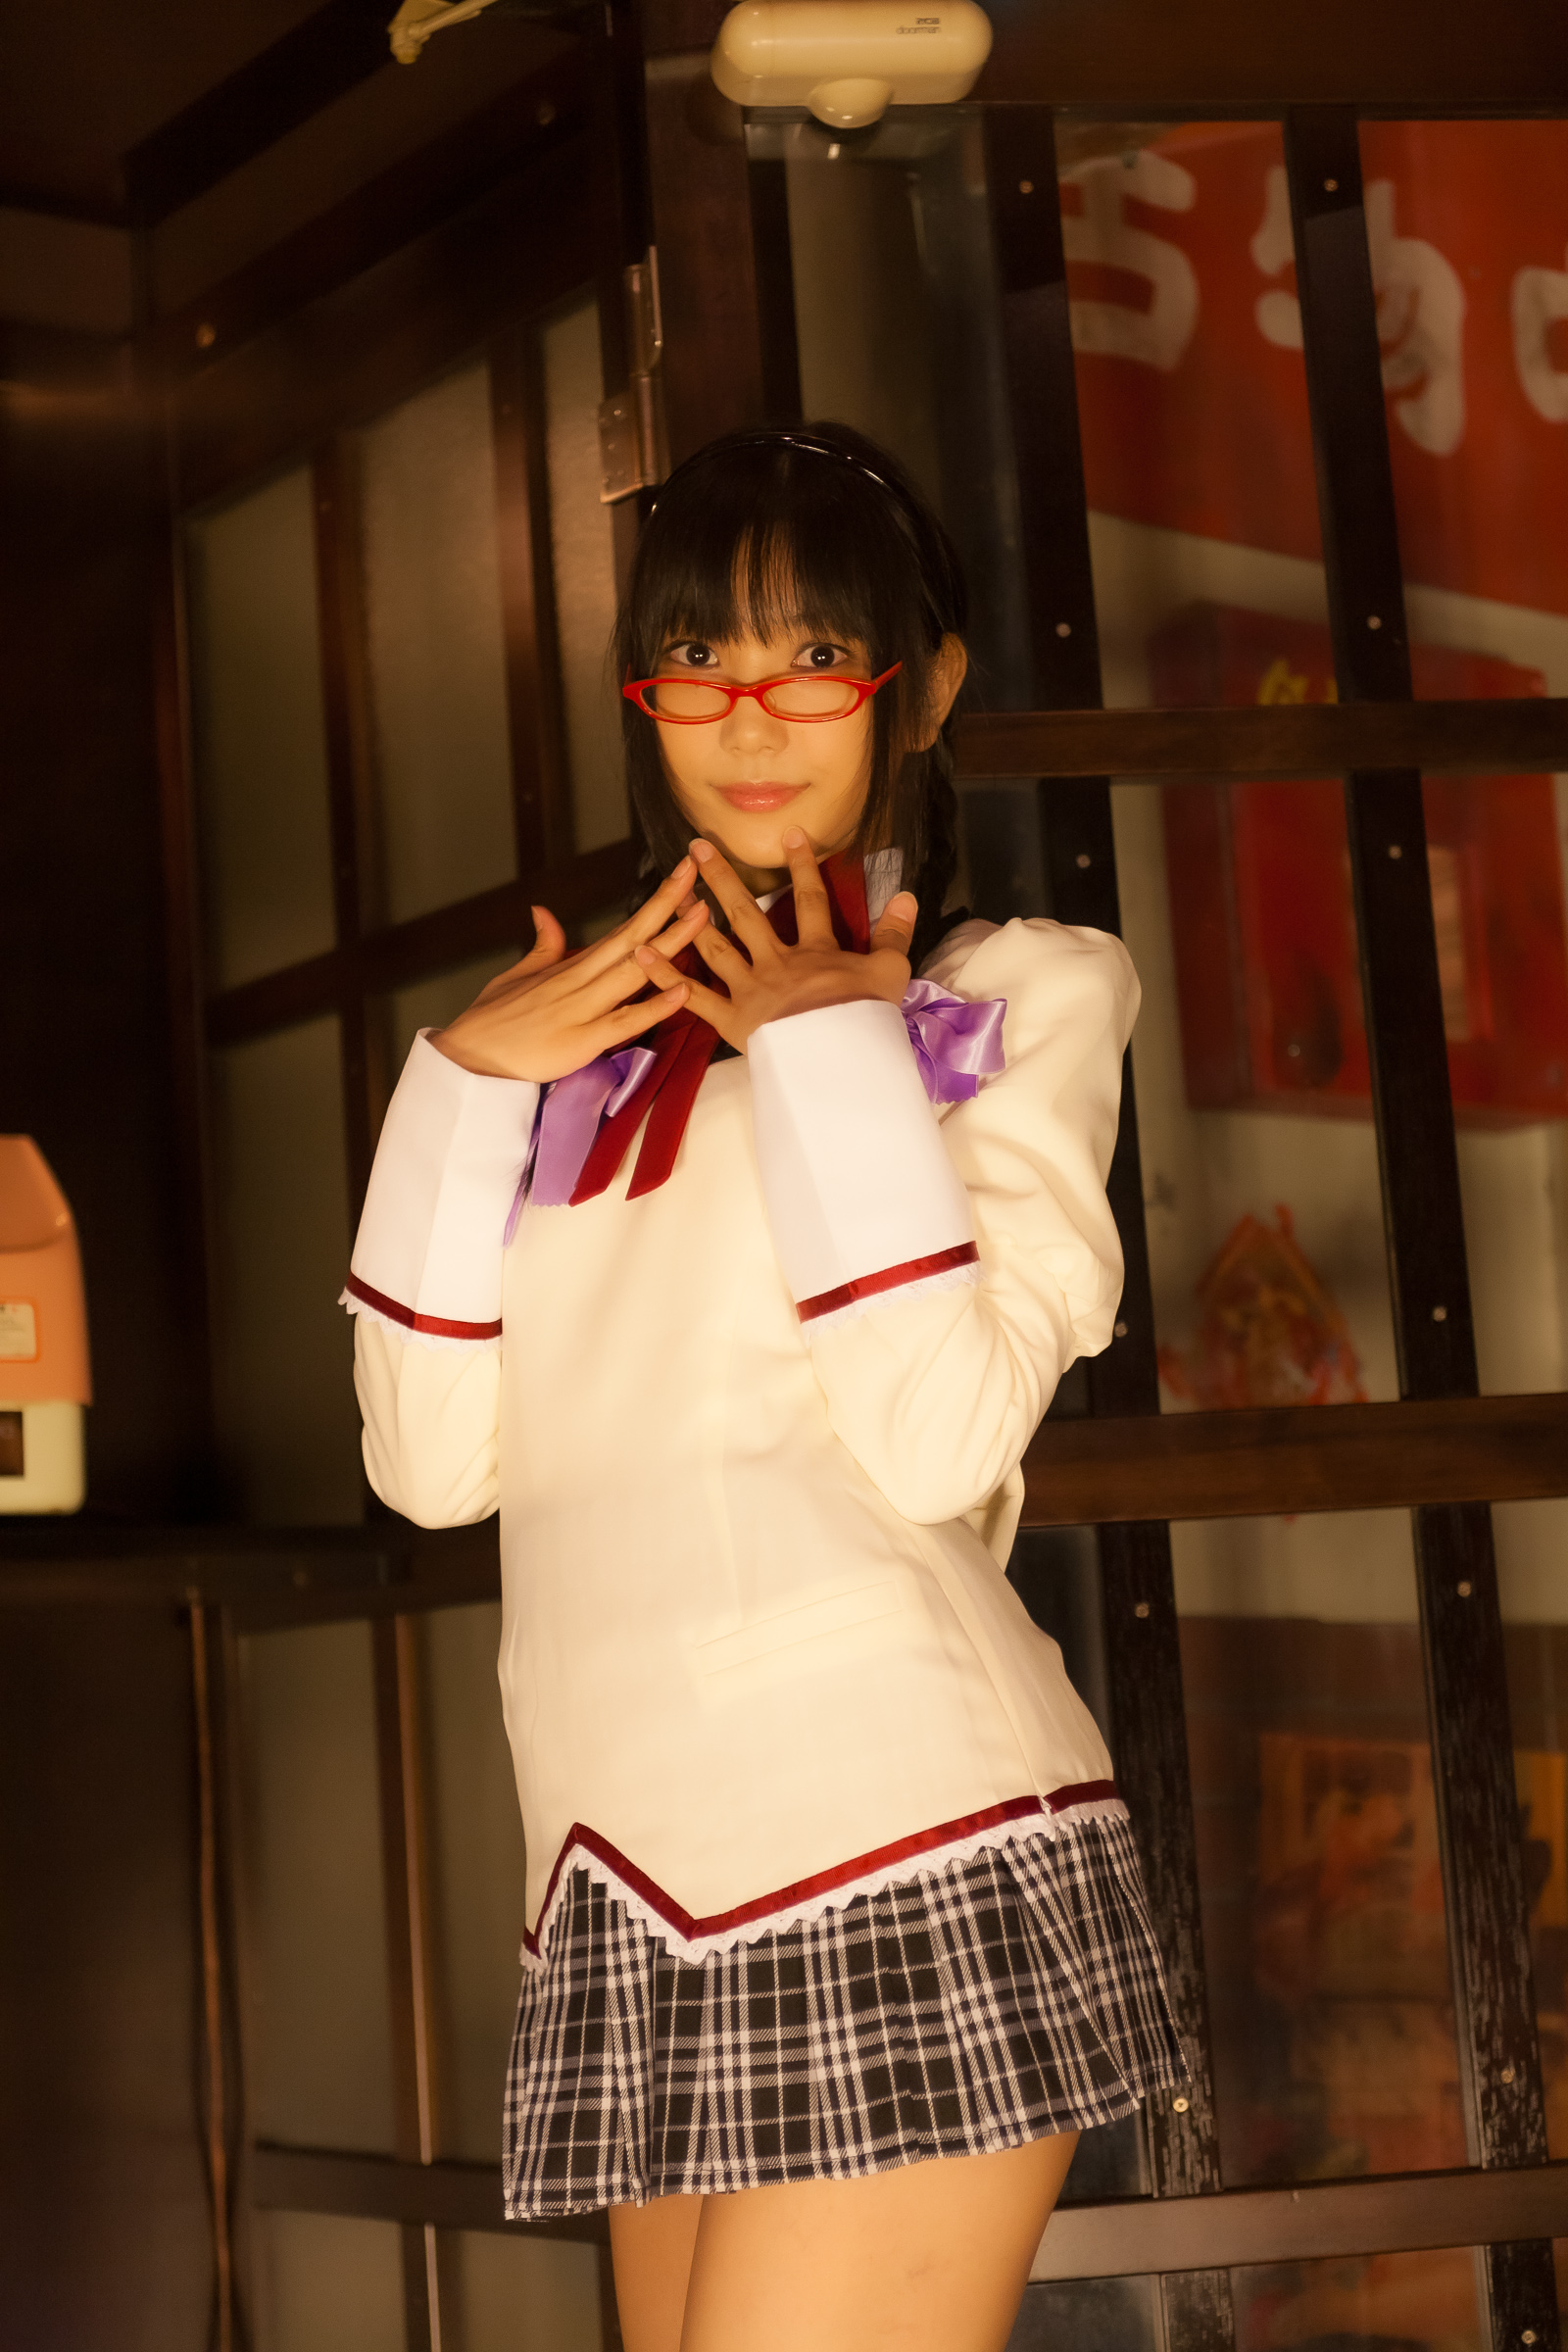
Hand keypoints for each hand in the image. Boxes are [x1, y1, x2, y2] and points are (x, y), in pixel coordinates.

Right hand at [431, 858, 708, 1080]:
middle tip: (697, 873)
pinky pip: (624, 1021)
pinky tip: (681, 989)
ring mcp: (583, 1008)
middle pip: (633, 938)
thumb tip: (543, 911)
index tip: (680, 876)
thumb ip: (542, 946)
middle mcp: (580, 980)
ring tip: (702, 916)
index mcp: (570, 965)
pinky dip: (653, 1006)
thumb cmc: (493, 1021)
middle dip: (668, 905)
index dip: (654, 903)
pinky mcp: (583, 1040)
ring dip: (670, 943)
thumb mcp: (516, 974)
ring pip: (635, 970)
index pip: (622, 928)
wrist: (470, 1059)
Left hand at [632, 830, 916, 1053]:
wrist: (839, 1059)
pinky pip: (695, 997)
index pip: (811, 900)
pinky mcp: (733, 1020)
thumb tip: (906, 896)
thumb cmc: (865, 1020)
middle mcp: (777, 962)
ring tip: (674, 893)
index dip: (803, 866)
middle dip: (722, 878)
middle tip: (698, 847)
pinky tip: (641, 956)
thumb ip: (895, 935)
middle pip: (747, 913)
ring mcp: (751, 989)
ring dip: (693, 919)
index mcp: (816, 951)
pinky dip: (666, 978)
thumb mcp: (890, 974)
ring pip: (717, 947)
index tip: (791, 835)